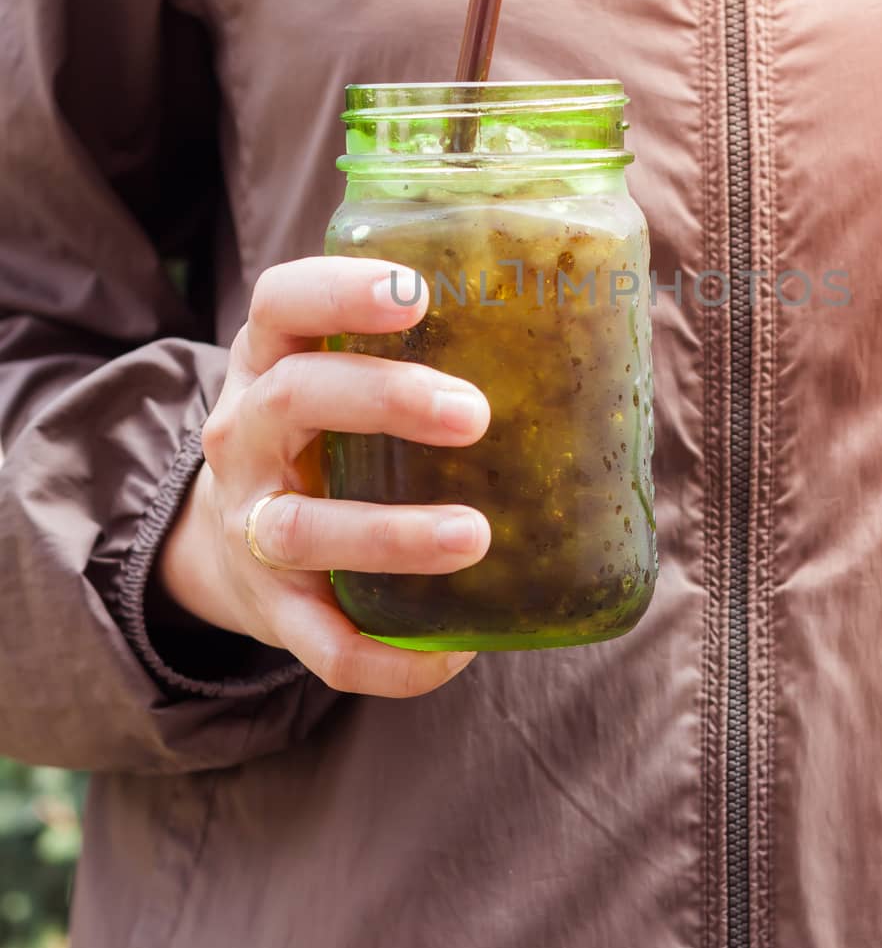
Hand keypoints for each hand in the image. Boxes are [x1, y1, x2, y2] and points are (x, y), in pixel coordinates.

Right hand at [155, 257, 490, 696]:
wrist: (226, 547)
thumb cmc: (326, 436)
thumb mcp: (337, 372)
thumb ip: (428, 343)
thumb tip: (590, 315)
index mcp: (270, 359)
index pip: (281, 303)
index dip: (338, 291)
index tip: (414, 294)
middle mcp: (248, 435)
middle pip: (294, 398)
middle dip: (384, 400)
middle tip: (473, 415)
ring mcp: (252, 527)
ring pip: (303, 530)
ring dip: (389, 534)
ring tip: (473, 535)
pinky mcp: (273, 612)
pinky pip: (323, 645)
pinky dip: (388, 656)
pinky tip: (457, 649)